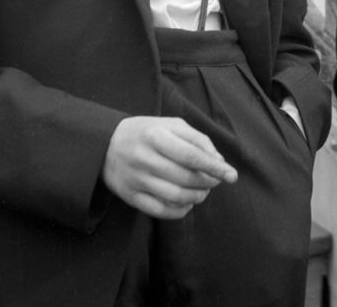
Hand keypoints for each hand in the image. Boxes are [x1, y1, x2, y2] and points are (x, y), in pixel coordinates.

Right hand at [102, 116, 237, 219]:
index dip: (215, 167)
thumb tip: (218, 161)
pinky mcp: (130, 197)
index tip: (232, 175)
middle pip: (186, 178)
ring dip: (197, 197)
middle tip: (216, 181)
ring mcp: (136, 180)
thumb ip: (197, 139)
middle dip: (208, 182)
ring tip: (203, 191)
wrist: (105, 144)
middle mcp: (145, 159)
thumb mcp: (171, 125)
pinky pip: (160, 211)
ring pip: (176, 197)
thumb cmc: (147, 132)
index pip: (192, 156)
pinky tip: (187, 203)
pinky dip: (180, 211)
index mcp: (156, 136)